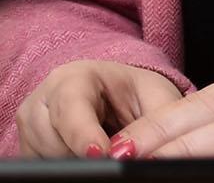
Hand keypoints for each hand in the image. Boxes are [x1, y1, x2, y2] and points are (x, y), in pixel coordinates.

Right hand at [16, 59, 183, 157]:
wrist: (119, 93)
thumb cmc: (137, 93)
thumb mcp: (157, 100)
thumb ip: (155, 124)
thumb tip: (145, 154)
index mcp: (75, 77)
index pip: (71, 110)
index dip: (84, 136)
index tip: (100, 154)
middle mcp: (45, 97)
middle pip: (54, 141)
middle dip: (82, 154)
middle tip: (110, 154)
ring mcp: (30, 123)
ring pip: (46, 159)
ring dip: (74, 161)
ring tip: (102, 149)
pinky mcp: (26, 146)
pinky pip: (41, 167)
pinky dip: (65, 166)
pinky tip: (84, 154)